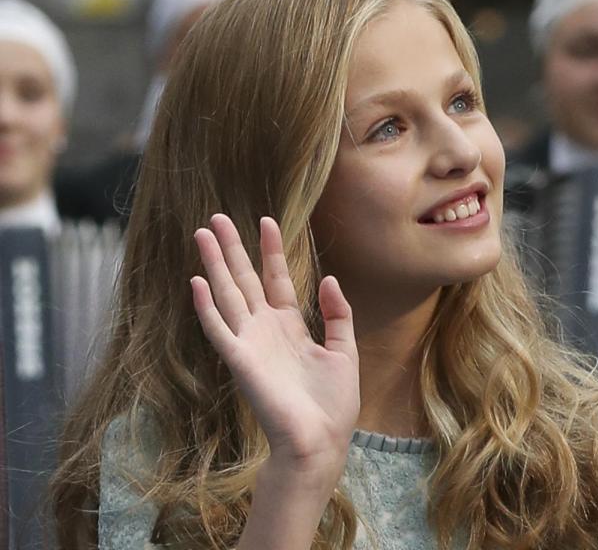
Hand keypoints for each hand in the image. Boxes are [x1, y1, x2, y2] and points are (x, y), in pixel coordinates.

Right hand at [191, 214, 359, 476]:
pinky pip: (218, 329)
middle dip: (232, 248)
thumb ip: (337, 314)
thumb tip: (329, 278)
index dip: (271, 250)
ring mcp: (250, 343)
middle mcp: (266, 330)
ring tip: (202, 233)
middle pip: (244, 280)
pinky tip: (195, 281)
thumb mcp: (343, 350)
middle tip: (217, 216)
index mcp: (290, 327)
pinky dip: (205, 306)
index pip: (277, 279)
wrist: (320, 440)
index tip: (266, 220)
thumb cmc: (333, 404)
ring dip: (213, 264)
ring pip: (227, 295)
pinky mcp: (240, 361)